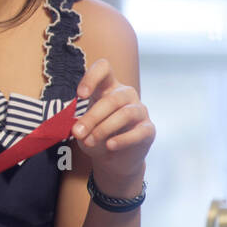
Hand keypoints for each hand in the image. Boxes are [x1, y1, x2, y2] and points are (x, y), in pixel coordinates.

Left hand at [73, 58, 154, 193]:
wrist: (113, 159)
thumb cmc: (96, 135)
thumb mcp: (83, 126)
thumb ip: (79, 123)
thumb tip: (77, 128)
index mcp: (107, 87)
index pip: (104, 68)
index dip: (92, 77)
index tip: (80, 95)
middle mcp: (126, 95)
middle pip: (112, 99)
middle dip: (92, 117)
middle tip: (77, 133)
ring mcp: (140, 110)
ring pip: (125, 114)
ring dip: (104, 129)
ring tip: (89, 141)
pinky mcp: (148, 129)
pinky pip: (138, 132)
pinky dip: (122, 139)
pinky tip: (110, 145)